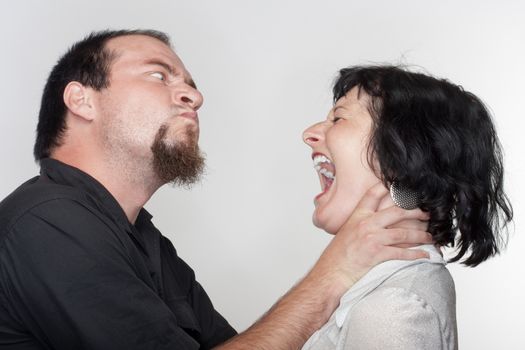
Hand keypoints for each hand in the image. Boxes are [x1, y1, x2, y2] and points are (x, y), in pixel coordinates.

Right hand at [311, 182, 432, 290]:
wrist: (331, 273)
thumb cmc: (337, 256)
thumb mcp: (346, 232)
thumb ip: (360, 223)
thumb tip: (378, 221)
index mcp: (357, 216)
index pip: (373, 194)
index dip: (388, 187)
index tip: (403, 184)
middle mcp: (365, 224)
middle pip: (396, 211)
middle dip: (416, 211)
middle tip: (427, 212)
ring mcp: (372, 238)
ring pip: (403, 233)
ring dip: (421, 235)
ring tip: (431, 236)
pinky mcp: (377, 254)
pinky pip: (402, 253)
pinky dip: (416, 255)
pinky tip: (425, 255)